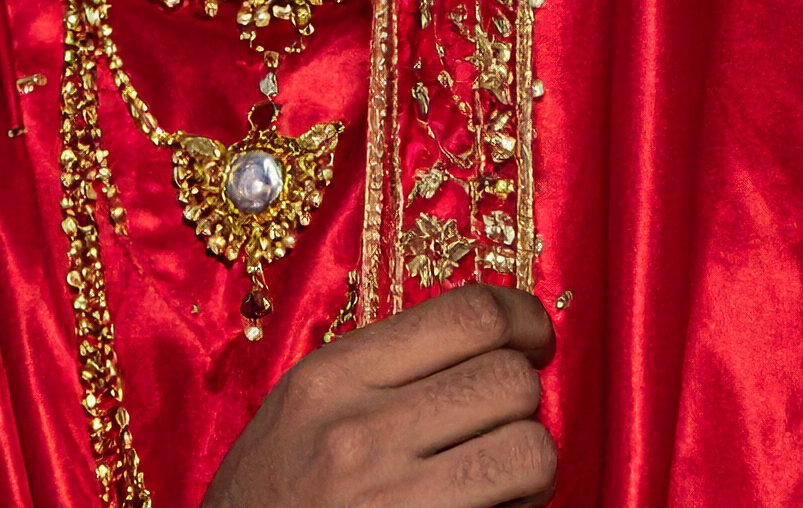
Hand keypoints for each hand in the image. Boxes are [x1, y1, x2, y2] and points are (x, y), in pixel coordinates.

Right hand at [200, 282, 556, 507]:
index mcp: (330, 378)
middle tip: (503, 425)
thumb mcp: (300, 414)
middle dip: (524, 403)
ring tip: (502, 482)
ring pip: (530, 448)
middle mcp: (357, 431)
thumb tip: (485, 338)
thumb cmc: (270, 502)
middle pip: (509, 378)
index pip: (467, 313)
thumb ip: (377, 372)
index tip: (533, 340)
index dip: (523, 318)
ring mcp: (391, 497)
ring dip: (532, 465)